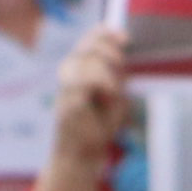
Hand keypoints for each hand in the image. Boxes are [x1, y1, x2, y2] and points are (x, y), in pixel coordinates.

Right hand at [34, 28, 130, 190]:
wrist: (81, 156)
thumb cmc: (99, 124)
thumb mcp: (114, 95)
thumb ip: (116, 75)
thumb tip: (126, 54)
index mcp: (80, 70)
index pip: (87, 42)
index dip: (103, 34)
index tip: (125, 37)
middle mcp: (69, 78)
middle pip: (85, 50)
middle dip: (107, 52)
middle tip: (122, 63)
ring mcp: (65, 92)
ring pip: (82, 66)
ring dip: (103, 72)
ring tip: (114, 88)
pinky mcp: (65, 108)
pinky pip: (80, 88)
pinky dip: (97, 87)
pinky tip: (108, 95)